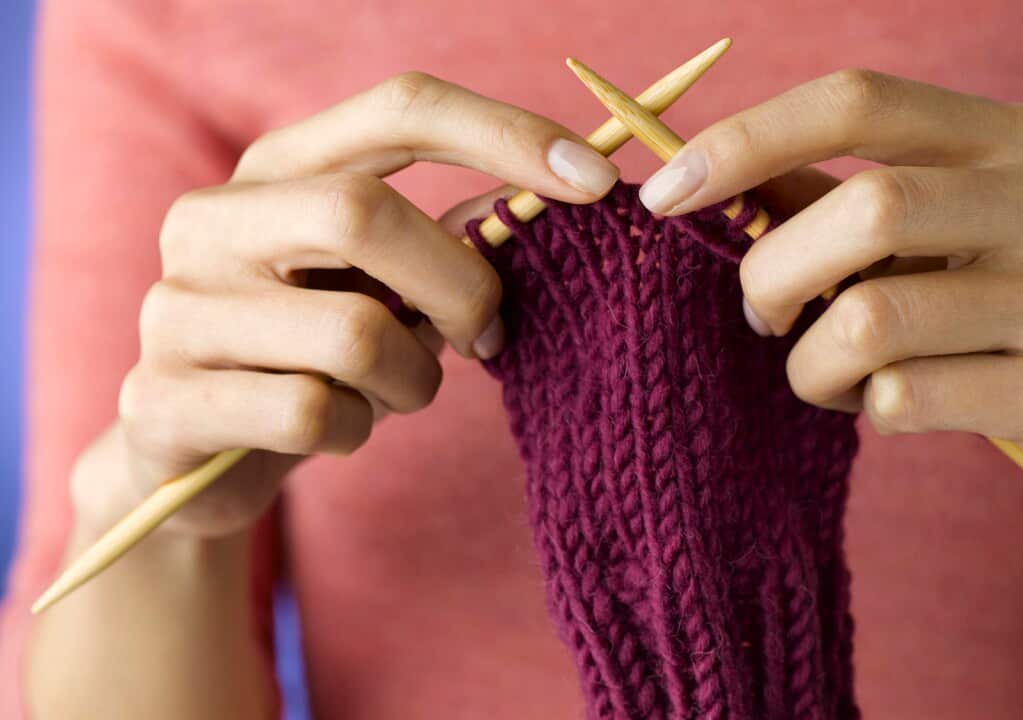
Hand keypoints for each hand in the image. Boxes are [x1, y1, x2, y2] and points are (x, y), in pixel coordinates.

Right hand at [82, 72, 618, 536]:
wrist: (197, 456)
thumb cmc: (315, 355)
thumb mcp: (383, 286)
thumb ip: (448, 241)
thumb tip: (550, 201)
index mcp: (277, 170)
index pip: (399, 109)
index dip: (504, 134)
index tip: (595, 179)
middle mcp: (211, 219)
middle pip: (362, 211)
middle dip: (460, 285)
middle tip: (487, 336)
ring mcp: (177, 308)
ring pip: (352, 334)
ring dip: (412, 380)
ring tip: (395, 392)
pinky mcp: (164, 401)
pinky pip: (312, 415)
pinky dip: (355, 431)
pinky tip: (335, 430)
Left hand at [639, 69, 1022, 502]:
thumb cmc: (994, 296)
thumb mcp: (933, 226)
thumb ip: (826, 198)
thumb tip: (699, 181)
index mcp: (1006, 138)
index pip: (859, 101)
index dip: (748, 139)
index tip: (665, 193)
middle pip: (865, 210)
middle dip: (772, 273)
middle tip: (760, 315)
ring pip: (872, 323)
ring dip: (810, 363)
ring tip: (822, 373)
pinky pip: (905, 401)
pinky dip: (863, 409)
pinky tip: (881, 405)